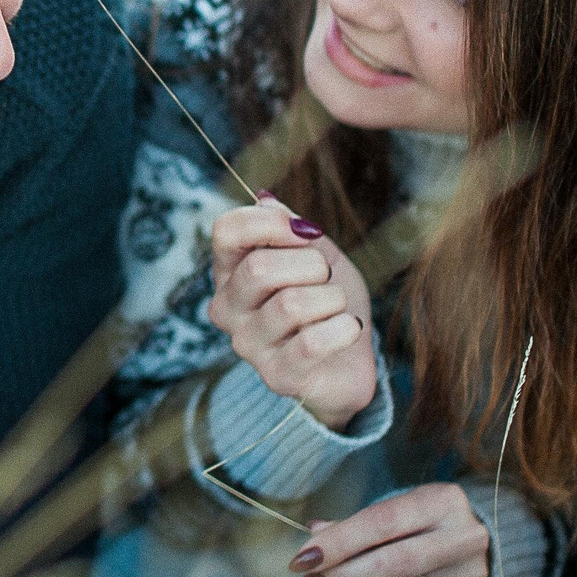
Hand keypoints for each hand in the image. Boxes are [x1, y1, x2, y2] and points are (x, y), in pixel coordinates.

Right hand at [205, 197, 376, 427]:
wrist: (349, 359)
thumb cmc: (327, 302)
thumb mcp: (316, 255)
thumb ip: (290, 229)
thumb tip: (266, 200)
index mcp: (231, 272)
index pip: (226, 231)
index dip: (271, 224)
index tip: (306, 234)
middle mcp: (228, 309)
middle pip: (260, 268)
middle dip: (311, 266)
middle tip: (326, 279)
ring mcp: (248, 345)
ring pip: (291, 304)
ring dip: (331, 299)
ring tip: (336, 308)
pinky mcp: (277, 376)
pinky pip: (313, 342)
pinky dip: (344, 328)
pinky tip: (349, 329)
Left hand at [295, 483, 489, 576]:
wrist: (492, 549)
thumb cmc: (428, 526)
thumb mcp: (400, 510)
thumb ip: (358, 523)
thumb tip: (314, 535)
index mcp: (442, 502)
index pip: (381, 522)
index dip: (337, 543)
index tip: (301, 559)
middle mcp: (465, 538)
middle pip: (392, 566)